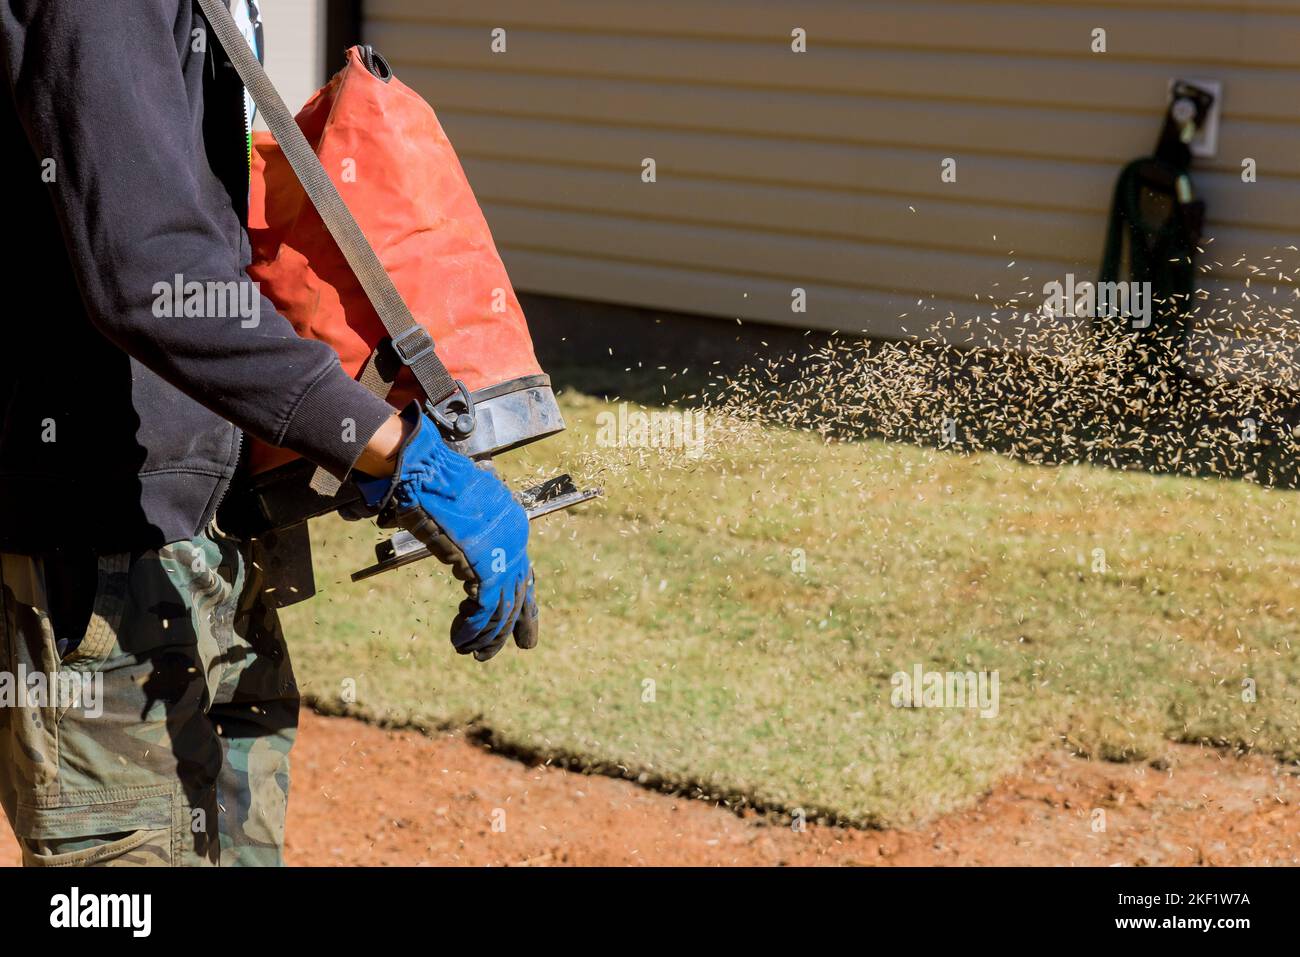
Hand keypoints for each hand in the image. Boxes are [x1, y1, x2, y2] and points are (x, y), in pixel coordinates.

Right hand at [354, 406, 537, 660]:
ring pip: (503, 605)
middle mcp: (515, 536)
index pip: (522, 568)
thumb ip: (460, 531)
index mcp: (511, 521)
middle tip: (523, 645)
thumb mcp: (455, 508)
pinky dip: (473, 628)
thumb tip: (452, 549)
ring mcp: (503, 550)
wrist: (423, 471)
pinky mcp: (485, 564)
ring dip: (489, 634)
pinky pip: (484, 608)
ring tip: (475, 652)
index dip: (522, 596)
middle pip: (519, 589)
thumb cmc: (429, 482)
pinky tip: (461, 641)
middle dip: (517, 622)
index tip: (520, 617)